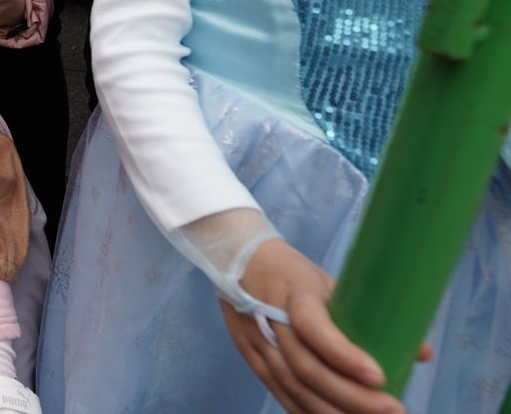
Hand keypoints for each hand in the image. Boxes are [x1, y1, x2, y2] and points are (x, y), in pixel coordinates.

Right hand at [220, 238, 427, 413]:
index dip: (344, 355)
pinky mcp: (251, 359)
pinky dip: (307, 413)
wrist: (238, 262)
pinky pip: (281, 393)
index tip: (380, 376)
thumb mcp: (330, 281)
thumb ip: (369, 317)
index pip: (312, 327)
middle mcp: (268, 321)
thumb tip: (422, 352)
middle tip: (394, 410)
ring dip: (334, 412)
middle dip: (351, 397)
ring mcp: (256, 343)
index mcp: (292, 293)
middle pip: (306, 368)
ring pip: (294, 387)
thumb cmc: (294, 273)